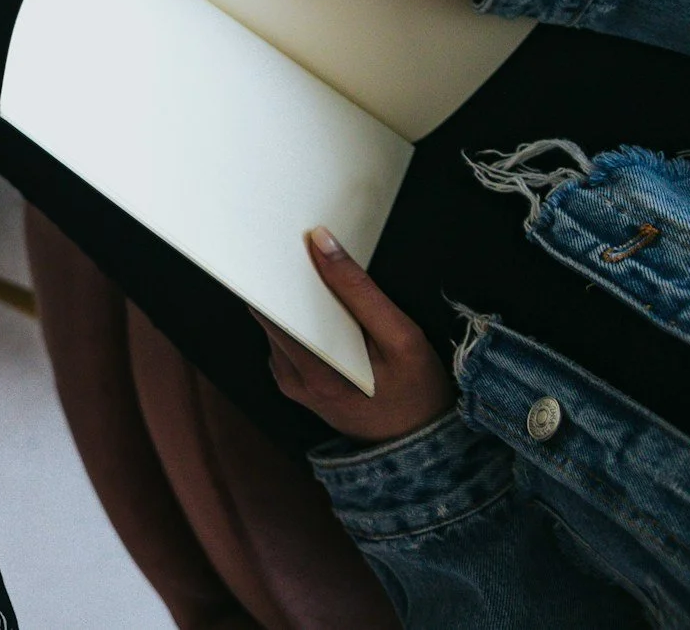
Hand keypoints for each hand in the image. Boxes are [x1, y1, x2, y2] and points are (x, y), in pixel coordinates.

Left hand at [256, 227, 454, 441]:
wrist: (419, 446)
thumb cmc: (417, 393)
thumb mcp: (403, 339)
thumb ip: (360, 292)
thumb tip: (321, 243)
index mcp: (312, 371)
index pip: (271, 307)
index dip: (274, 272)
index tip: (284, 243)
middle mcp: (290, 378)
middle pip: (269, 314)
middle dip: (284, 283)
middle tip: (301, 251)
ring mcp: (290, 383)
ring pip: (276, 326)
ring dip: (292, 302)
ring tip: (315, 277)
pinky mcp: (297, 384)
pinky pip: (287, 341)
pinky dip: (299, 322)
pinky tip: (323, 310)